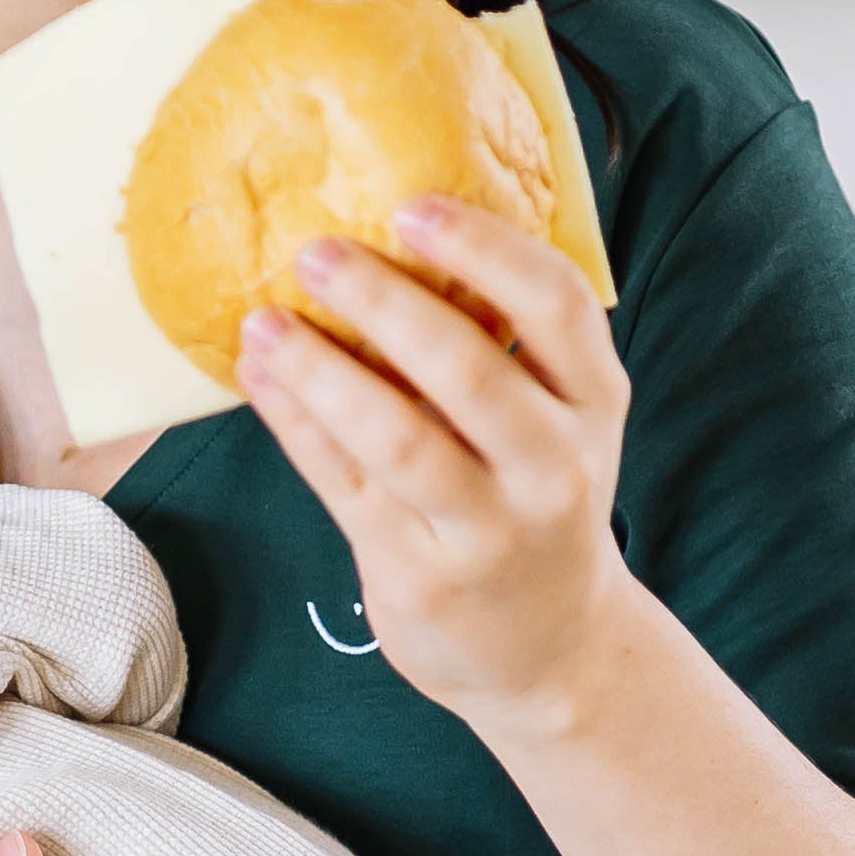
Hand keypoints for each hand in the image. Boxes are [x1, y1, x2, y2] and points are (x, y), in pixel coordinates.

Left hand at [234, 199, 644, 736]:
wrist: (548, 648)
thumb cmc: (534, 499)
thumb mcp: (558, 423)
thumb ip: (506, 345)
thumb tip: (393, 230)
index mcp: (593, 404)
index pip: (556, 305)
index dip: (484, 248)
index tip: (411, 207)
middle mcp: (553, 468)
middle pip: (467, 369)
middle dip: (382, 302)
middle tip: (314, 251)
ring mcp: (489, 532)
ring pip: (396, 438)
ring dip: (319, 370)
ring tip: (262, 322)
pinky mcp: (421, 578)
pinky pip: (345, 485)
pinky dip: (294, 425)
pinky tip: (261, 378)